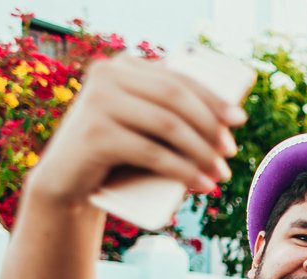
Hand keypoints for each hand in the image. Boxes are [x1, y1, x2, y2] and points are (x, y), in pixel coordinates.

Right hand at [29, 53, 244, 205]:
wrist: (67, 183)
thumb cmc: (116, 155)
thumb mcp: (142, 126)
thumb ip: (168, 112)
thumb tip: (230, 121)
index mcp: (122, 67)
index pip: (177, 78)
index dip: (213, 98)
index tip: (240, 120)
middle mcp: (107, 75)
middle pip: (175, 98)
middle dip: (210, 125)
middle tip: (229, 152)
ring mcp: (97, 102)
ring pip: (167, 125)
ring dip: (202, 152)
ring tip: (219, 174)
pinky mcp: (95, 134)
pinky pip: (152, 152)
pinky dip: (183, 170)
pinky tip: (201, 184)